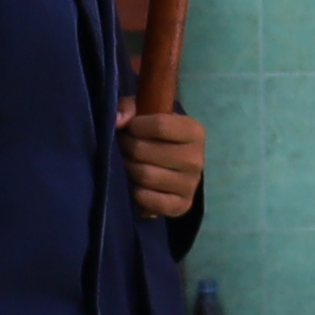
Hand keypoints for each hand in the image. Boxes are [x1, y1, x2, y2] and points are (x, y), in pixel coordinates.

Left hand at [120, 105, 205, 219]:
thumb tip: (117, 121)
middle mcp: (197, 159)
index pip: (160, 126)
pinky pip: (147, 199)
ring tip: (128, 163)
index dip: (135, 126)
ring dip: (128, 169)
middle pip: (144, 151)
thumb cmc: (155, 134)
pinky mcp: (181, 206)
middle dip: (127, 148)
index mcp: (194, 132)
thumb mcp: (144, 113)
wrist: (174, 166)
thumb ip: (129, 108)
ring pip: (144, 175)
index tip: (130, 128)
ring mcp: (191, 185)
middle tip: (124, 147)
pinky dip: (135, 192)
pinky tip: (136, 184)